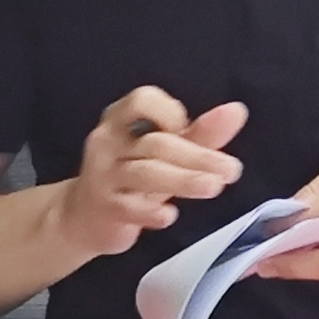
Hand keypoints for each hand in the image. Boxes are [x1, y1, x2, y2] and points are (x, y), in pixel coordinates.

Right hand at [60, 86, 247, 256]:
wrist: (81, 218)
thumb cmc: (130, 176)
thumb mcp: (164, 153)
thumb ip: (199, 133)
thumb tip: (236, 111)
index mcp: (120, 119)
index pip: (143, 100)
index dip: (170, 112)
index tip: (190, 130)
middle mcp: (108, 142)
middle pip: (155, 143)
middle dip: (197, 155)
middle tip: (231, 170)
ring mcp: (103, 175)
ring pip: (145, 173)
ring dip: (183, 180)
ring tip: (214, 187)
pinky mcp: (104, 208)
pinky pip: (128, 207)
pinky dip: (150, 212)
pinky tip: (169, 216)